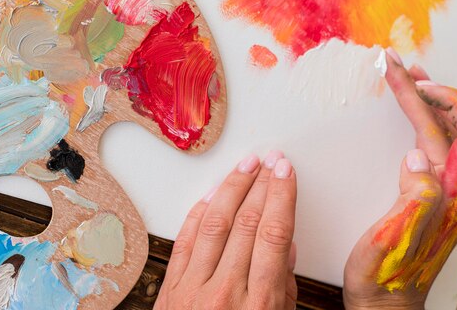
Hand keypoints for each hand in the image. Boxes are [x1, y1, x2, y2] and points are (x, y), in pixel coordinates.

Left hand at [154, 152, 297, 309]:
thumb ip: (283, 288)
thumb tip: (285, 246)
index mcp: (258, 306)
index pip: (273, 235)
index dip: (281, 197)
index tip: (285, 174)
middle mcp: (224, 293)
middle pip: (245, 223)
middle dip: (261, 185)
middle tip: (271, 161)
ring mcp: (193, 288)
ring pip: (214, 224)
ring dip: (232, 188)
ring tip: (246, 166)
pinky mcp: (171, 287)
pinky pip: (185, 239)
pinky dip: (200, 211)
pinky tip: (213, 193)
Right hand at [344, 49, 456, 308]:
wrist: (385, 303)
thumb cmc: (384, 274)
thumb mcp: (394, 237)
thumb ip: (415, 197)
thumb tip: (417, 156)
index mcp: (448, 196)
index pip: (452, 131)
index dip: (430, 98)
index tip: (401, 76)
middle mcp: (454, 192)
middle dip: (436, 90)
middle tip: (405, 69)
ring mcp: (446, 194)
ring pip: (454, 135)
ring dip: (435, 103)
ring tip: (410, 82)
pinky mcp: (432, 197)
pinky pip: (439, 148)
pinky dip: (426, 123)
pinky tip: (411, 120)